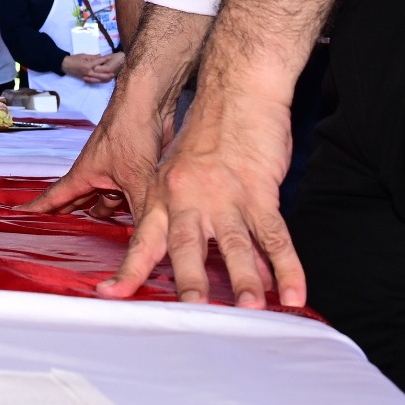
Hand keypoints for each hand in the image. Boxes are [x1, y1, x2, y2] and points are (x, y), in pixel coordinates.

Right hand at [60, 51, 122, 81]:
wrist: (64, 65)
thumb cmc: (73, 59)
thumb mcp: (82, 55)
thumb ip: (92, 57)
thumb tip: (100, 56)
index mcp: (88, 65)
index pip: (99, 62)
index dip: (106, 59)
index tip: (111, 57)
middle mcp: (88, 72)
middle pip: (100, 74)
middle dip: (107, 74)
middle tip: (114, 73)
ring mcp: (86, 76)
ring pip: (98, 79)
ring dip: (104, 79)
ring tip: (110, 78)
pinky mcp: (85, 78)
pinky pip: (93, 81)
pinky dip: (99, 81)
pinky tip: (103, 80)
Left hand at [101, 80, 301, 308]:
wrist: (237, 91)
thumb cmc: (210, 135)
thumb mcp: (181, 173)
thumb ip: (186, 215)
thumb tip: (197, 259)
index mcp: (164, 195)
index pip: (143, 239)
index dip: (129, 269)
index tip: (110, 295)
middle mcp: (189, 197)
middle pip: (186, 246)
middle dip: (188, 282)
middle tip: (192, 312)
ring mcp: (225, 195)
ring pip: (234, 244)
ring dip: (244, 280)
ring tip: (250, 310)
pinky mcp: (259, 190)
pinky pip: (274, 235)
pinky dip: (287, 267)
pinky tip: (294, 293)